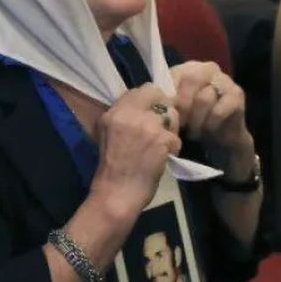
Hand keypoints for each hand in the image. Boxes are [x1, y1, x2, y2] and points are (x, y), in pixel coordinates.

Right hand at [88, 84, 180, 217]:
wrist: (116, 192)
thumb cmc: (110, 167)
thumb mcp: (106, 134)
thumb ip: (122, 117)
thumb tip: (141, 107)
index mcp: (115, 111)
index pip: (142, 89)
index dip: (150, 100)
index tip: (150, 114)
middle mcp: (130, 114)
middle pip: (159, 96)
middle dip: (163, 111)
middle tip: (160, 128)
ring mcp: (147, 126)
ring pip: (172, 115)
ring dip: (170, 129)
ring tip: (161, 144)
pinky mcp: (161, 140)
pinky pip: (175, 137)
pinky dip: (172, 147)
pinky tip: (163, 158)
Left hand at [168, 61, 251, 160]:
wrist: (217, 136)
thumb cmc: (190, 120)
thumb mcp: (172, 110)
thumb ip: (161, 101)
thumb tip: (147, 101)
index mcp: (186, 68)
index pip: (172, 75)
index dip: (168, 98)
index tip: (166, 116)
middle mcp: (206, 69)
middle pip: (190, 80)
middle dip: (183, 107)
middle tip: (180, 124)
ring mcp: (223, 79)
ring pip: (204, 98)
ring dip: (197, 120)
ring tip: (193, 131)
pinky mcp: (236, 94)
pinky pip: (219, 110)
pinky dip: (210, 124)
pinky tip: (208, 130)